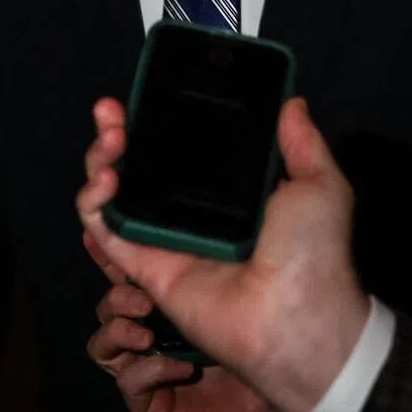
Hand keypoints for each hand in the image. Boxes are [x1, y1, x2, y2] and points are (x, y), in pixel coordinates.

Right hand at [78, 94, 370, 411]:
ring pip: (112, 192)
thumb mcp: (319, 185)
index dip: (156, 120)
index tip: (143, 94)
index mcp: (226, 193)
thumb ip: (301, 142)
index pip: (178, 148)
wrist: (298, 317)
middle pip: (135, 164)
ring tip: (112, 138)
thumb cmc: (313, 253)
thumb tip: (292, 100)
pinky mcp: (144, 266)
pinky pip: (104, 231)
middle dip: (116, 132)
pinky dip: (93, 203)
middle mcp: (189, 212)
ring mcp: (163, 238)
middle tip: (111, 111)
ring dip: (100, 159)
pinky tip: (106, 178)